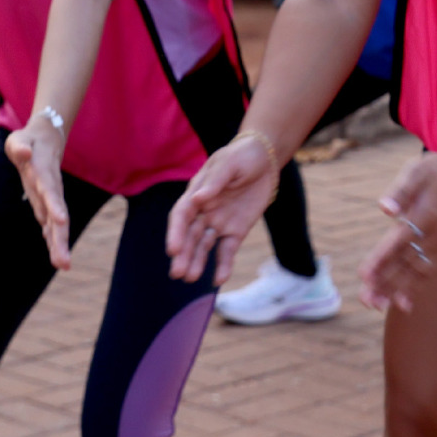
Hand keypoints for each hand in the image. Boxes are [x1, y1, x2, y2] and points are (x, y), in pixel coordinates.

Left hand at [4, 115, 72, 270]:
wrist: (45, 141)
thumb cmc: (27, 141)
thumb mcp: (18, 140)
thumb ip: (20, 146)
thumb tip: (25, 153)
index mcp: (43, 174)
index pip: (50, 191)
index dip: (55, 205)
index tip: (62, 221)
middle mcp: (50, 190)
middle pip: (57, 215)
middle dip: (60, 237)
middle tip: (64, 261)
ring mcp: (50, 199)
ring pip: (57, 224)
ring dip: (59, 244)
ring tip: (64, 265)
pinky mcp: (46, 205)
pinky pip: (50, 226)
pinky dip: (53, 241)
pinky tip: (57, 259)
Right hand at [166, 134, 281, 285]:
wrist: (264, 159)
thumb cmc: (241, 157)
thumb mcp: (228, 164)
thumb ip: (215, 182)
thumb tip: (196, 200)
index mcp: (196, 193)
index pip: (181, 215)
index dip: (175, 233)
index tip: (172, 250)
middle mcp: (204, 211)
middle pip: (190, 235)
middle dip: (183, 254)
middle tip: (177, 273)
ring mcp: (219, 223)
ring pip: (204, 246)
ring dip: (197, 261)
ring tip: (191, 278)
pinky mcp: (236, 231)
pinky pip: (227, 251)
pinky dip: (223, 265)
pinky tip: (218, 279)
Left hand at [361, 150, 436, 312]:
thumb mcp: (417, 170)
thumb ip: (400, 190)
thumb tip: (385, 209)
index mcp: (426, 213)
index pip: (400, 240)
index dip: (382, 258)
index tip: (364, 274)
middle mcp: (434, 233)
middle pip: (407, 262)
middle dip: (385, 282)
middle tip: (365, 299)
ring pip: (416, 271)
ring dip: (396, 289)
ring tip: (375, 304)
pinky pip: (427, 271)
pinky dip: (415, 288)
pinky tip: (400, 304)